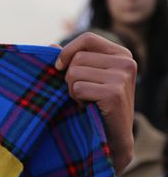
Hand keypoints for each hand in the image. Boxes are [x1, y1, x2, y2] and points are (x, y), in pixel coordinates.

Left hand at [55, 32, 135, 175]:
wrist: (112, 137)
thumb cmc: (95, 103)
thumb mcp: (86, 77)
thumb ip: (71, 60)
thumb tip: (50, 45)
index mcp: (121, 54)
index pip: (87, 38)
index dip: (68, 51)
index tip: (59, 67)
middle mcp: (126, 63)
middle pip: (78, 58)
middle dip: (70, 76)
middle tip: (82, 92)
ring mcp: (122, 78)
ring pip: (75, 72)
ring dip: (73, 89)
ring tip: (86, 99)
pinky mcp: (115, 93)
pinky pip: (78, 87)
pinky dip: (77, 99)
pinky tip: (88, 107)